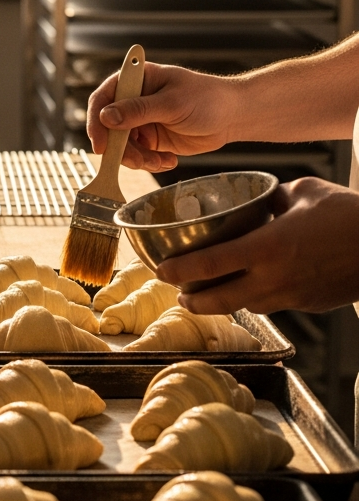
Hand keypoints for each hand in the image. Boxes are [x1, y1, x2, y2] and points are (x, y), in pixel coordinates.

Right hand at [86, 63, 238, 171]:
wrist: (233, 117)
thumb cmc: (207, 98)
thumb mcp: (172, 103)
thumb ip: (138, 110)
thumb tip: (107, 117)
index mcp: (136, 80)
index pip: (103, 98)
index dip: (97, 121)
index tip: (100, 144)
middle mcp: (133, 100)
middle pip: (108, 127)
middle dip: (120, 147)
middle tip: (136, 160)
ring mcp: (140, 121)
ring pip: (121, 145)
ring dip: (137, 158)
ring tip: (159, 161)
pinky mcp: (149, 139)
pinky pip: (137, 155)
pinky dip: (149, 162)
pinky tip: (168, 160)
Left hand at [155, 178, 358, 313]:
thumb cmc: (350, 215)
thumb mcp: (303, 192)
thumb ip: (272, 198)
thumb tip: (258, 199)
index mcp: (267, 248)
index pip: (210, 264)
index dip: (179, 270)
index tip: (161, 270)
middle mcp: (274, 278)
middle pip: (218, 300)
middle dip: (192, 300)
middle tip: (178, 293)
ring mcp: (291, 295)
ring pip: (244, 307)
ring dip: (221, 303)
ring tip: (206, 295)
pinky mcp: (308, 304)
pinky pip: (271, 305)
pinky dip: (254, 299)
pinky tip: (251, 289)